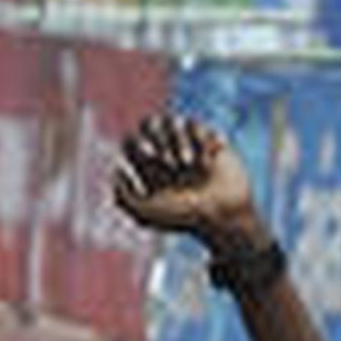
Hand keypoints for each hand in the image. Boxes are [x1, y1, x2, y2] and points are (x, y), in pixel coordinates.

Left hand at [112, 115, 264, 250]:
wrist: (223, 214)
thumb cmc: (184, 219)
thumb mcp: (146, 214)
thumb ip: (123, 198)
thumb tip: (116, 172)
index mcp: (149, 170)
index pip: (131, 141)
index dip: (136, 143)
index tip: (148, 155)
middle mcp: (166, 155)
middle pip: (149, 123)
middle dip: (157, 138)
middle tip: (168, 161)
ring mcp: (188, 144)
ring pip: (172, 121)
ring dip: (178, 141)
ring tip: (188, 164)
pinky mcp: (208, 139)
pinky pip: (194, 124)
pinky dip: (199, 141)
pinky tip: (208, 163)